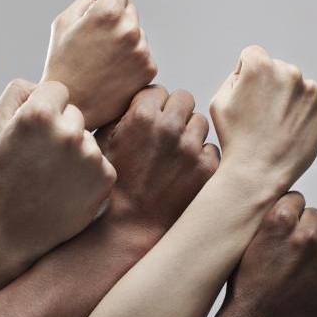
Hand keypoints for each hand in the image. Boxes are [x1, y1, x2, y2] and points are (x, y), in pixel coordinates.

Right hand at [0, 79, 116, 261]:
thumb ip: (16, 93)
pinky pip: (100, 161)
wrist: (14, 231)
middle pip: (76, 114)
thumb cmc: (1, 176)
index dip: (45, 108)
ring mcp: (91, 155)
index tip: (36, 130)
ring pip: (89, 138)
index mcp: (40, 115)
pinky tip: (68, 187)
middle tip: (43, 157)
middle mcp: (70, 132)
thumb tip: (42, 82)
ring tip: (54, 175)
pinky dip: (88, 172)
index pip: (58, 90)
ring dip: (76, 151)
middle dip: (62, 129)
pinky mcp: (106, 176)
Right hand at [42, 0, 156, 128]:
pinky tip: (113, 73)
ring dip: (125, 42)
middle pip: (129, 10)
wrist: (74, 107)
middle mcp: (130, 30)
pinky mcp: (149, 69)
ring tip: (103, 62)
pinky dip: (131, 60)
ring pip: (137, 33)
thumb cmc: (64, 65)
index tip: (103, 5)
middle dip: (116, 20)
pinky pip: (143, 53)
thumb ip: (88, 1)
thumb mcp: (62, 23)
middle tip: (96, 43)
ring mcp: (142, 51)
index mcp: (107, 13)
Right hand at [95, 85, 219, 239]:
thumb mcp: (105, 143)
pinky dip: (201, 158)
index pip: (157, 91)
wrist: (132, 225)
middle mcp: (170, 127)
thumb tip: (138, 98)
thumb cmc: (116, 184)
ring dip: (190, 134)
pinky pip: (211, 149)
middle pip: (184, 99)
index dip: (152, 106)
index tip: (149, 121)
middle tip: (165, 134)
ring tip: (175, 154)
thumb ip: (122, 114)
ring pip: (200, 122)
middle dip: (175, 113)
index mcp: (142, 116)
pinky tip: (185, 171)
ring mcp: (192, 148)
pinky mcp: (208, 168)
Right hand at [210, 45, 316, 193]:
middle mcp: (288, 72)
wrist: (259, 173)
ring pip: (294, 87)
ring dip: (286, 99)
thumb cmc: (234, 139)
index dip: (245, 76)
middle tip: (258, 116)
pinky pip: (308, 104)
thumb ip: (234, 77)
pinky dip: (299, 114)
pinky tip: (286, 132)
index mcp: (260, 66)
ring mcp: (309, 90)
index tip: (245, 97)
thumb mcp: (219, 102)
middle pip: (276, 69)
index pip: (253, 55)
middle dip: (268, 86)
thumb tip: (249, 72)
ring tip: (272, 126)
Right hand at [217, 191, 316, 316]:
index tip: (284, 226)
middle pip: (315, 216)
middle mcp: (306, 236)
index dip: (289, 212)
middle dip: (304, 229)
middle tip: (291, 251)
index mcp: (280, 222)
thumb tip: (287, 206)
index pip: (297, 199)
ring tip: (300, 270)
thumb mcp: (246, 244)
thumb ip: (269, 221)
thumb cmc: (245, 287)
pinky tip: (312, 281)